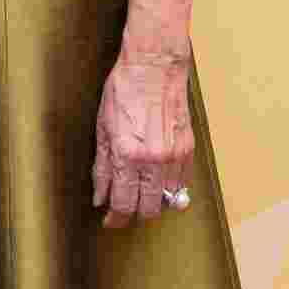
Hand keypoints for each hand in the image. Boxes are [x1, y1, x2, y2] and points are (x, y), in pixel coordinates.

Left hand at [91, 49, 194, 229]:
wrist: (153, 67)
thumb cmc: (123, 92)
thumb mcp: (102, 129)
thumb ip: (102, 168)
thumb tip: (100, 197)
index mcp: (126, 156)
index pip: (122, 204)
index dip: (115, 218)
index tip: (110, 220)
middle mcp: (153, 161)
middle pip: (148, 209)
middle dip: (134, 214)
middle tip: (124, 209)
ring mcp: (174, 156)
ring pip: (167, 200)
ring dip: (154, 201)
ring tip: (141, 191)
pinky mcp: (189, 149)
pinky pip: (182, 183)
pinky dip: (170, 187)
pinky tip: (158, 178)